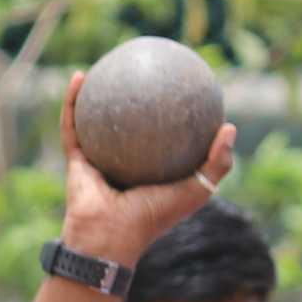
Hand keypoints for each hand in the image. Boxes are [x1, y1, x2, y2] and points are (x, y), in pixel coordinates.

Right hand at [56, 70, 235, 266]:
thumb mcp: (196, 191)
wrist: (110, 236)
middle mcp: (125, 164)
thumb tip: (230, 126)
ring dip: (96, 94)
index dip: (174, 114)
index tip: (184, 88)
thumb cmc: (154, 217)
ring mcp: (98, 161)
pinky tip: (79, 75)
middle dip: (135, 98)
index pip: (166, 138)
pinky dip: (72, 101)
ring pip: (95, 121)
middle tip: (147, 70)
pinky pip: (72, 124)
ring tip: (107, 64)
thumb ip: (217, 164)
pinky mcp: (75, 159)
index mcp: (153, 173)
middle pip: (131, 125)